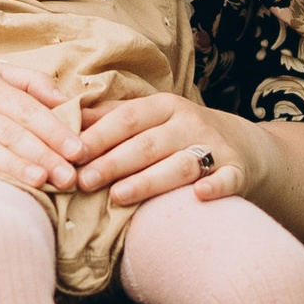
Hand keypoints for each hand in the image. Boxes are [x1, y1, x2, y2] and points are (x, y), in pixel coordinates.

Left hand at [72, 89, 246, 210]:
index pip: (127, 119)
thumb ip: (110, 118)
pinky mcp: (236, 171)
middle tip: (83, 182)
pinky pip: (226, 179)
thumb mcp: (150, 118)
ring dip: (149, 180)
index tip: (71, 154)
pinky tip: (199, 195)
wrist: (242, 145)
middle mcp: (189, 124)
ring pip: (180, 164)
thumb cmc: (178, 134)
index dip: (99, 136)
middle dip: (114, 163)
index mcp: (164, 106)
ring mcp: (215, 148)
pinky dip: (215, 187)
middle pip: (148, 144)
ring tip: (118, 196)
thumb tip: (61, 116)